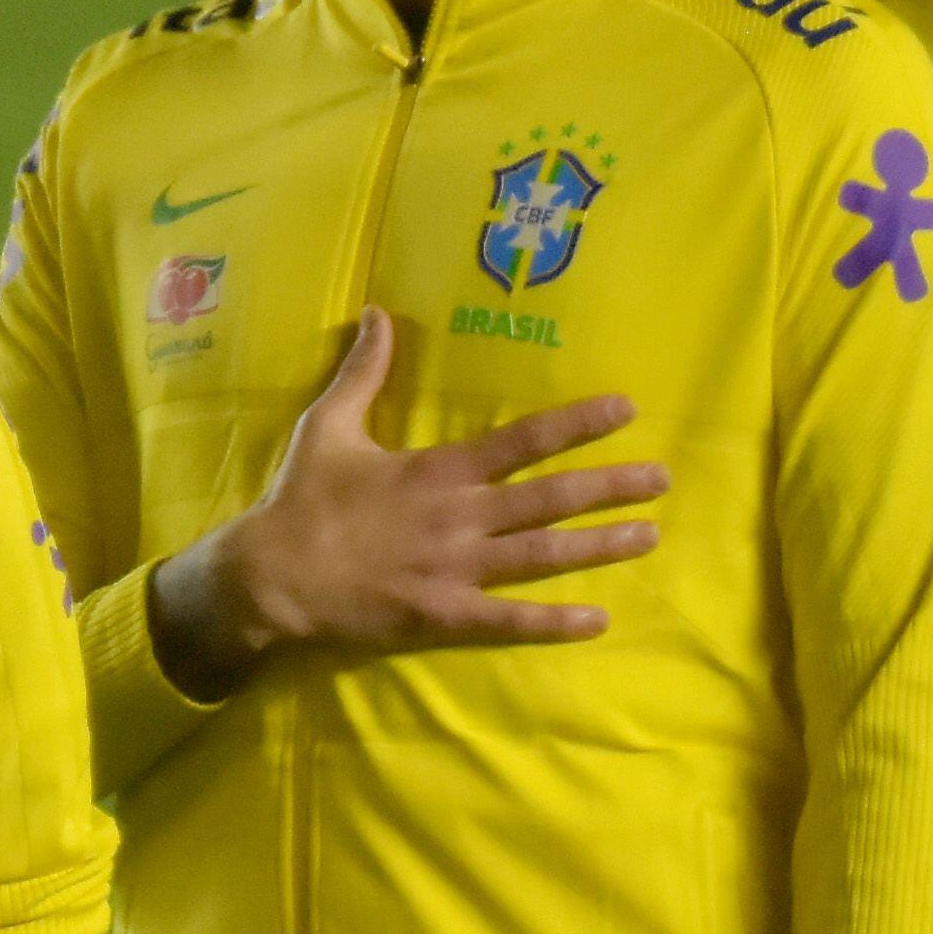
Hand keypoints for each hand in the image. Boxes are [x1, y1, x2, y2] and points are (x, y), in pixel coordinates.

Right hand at [145, 308, 663, 694]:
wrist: (271, 577)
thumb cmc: (301, 500)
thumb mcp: (329, 425)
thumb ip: (364, 371)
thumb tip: (378, 312)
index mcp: (440, 470)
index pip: (523, 440)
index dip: (578, 423)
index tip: (626, 410)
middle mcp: (461, 516)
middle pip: (550, 499)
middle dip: (611, 487)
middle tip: (661, 479)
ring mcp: (457, 569)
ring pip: (544, 556)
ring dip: (600, 545)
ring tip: (649, 536)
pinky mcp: (445, 615)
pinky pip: (510, 620)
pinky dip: (555, 621)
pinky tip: (598, 619)